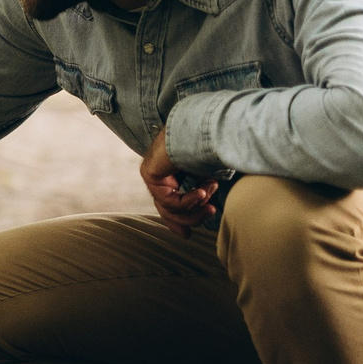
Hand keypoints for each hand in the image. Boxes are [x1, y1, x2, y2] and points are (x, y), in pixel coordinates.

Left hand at [140, 124, 219, 238]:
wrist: (206, 128)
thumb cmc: (213, 147)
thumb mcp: (210, 177)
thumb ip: (204, 192)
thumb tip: (206, 209)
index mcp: (173, 172)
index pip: (171, 202)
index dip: (178, 220)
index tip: (187, 235)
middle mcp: (160, 174)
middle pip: (168, 209)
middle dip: (189, 219)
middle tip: (210, 214)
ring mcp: (152, 174)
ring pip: (168, 208)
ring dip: (195, 208)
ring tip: (210, 202)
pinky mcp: (149, 174)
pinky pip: (169, 201)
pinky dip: (189, 200)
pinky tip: (202, 193)